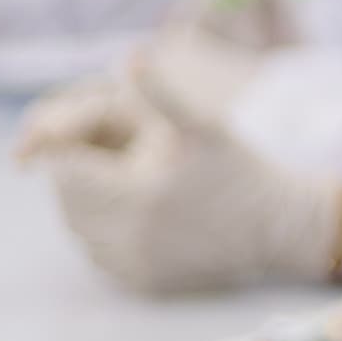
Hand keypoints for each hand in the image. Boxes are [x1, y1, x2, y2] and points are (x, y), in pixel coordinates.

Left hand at [24, 52, 341, 295]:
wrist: (277, 227)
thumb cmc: (238, 169)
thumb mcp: (202, 125)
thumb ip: (161, 93)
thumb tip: (132, 57)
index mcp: (135, 195)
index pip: (64, 170)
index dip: (66, 148)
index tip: (79, 136)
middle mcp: (128, 237)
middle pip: (66, 201)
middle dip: (76, 174)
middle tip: (104, 156)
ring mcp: (134, 265)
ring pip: (78, 229)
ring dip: (85, 204)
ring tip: (118, 181)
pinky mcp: (142, 283)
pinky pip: (100, 254)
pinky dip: (104, 232)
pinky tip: (133, 212)